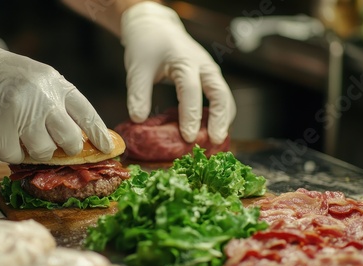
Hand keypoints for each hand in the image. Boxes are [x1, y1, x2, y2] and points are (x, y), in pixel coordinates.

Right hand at [0, 15, 113, 162]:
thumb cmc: (6, 76)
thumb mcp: (41, 79)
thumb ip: (60, 103)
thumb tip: (81, 137)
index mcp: (56, 84)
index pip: (87, 114)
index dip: (99, 135)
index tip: (108, 149)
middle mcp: (42, 98)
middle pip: (70, 141)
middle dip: (67, 149)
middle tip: (56, 144)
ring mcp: (20, 114)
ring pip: (43, 152)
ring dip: (35, 150)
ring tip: (21, 133)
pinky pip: (15, 157)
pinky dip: (10, 152)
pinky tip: (2, 135)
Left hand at [120, 2, 235, 143]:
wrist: (154, 27)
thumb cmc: (146, 45)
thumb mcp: (137, 69)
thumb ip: (138, 94)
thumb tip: (138, 120)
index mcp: (185, 62)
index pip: (191, 91)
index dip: (190, 116)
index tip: (187, 137)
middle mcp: (203, 66)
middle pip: (220, 94)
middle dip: (219, 120)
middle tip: (215, 142)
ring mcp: (209, 71)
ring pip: (225, 97)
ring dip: (223, 119)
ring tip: (216, 141)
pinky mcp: (209, 77)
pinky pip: (220, 97)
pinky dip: (219, 114)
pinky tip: (211, 129)